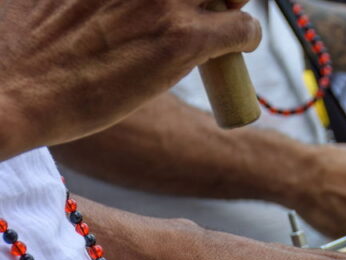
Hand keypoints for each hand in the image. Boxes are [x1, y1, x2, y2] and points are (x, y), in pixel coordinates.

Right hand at [0, 0, 260, 156]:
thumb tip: (102, 1)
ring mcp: (164, 2)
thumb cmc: (23, 46)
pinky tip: (238, 46)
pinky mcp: (184, 41)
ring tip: (223, 19)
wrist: (14, 89)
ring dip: (231, 2)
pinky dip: (246, 36)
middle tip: (208, 2)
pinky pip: (242, 27)